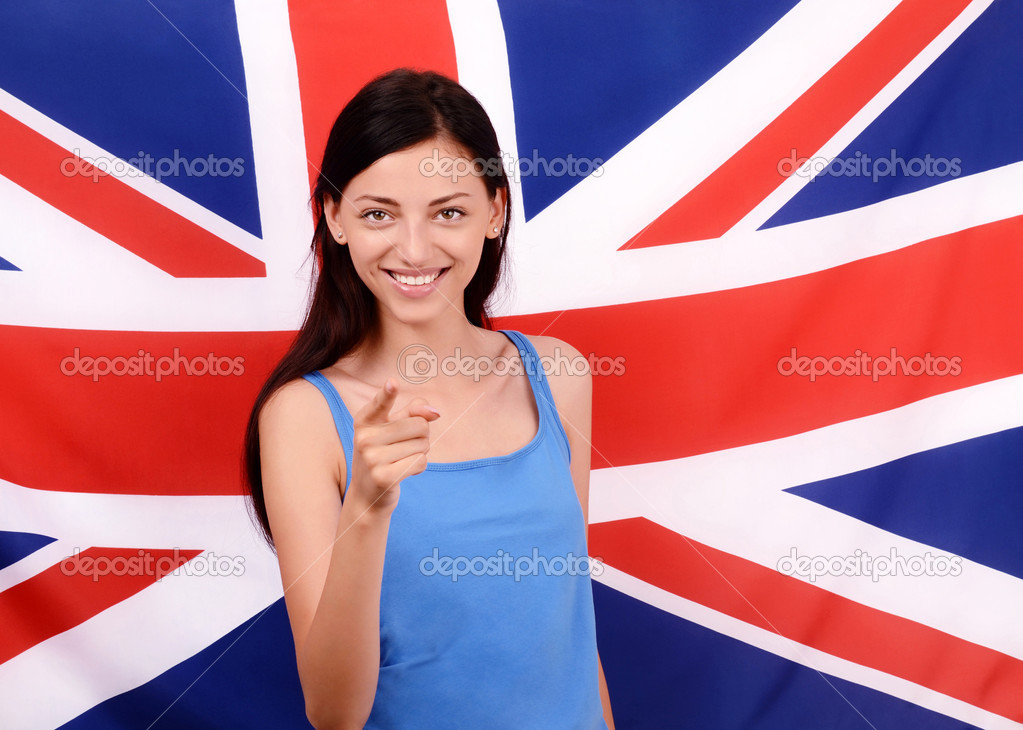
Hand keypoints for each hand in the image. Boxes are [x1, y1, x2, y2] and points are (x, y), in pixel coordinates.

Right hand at [347, 378, 438, 514]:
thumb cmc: (384, 453)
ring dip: (420, 452)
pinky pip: (420, 462)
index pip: (379, 404)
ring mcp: (372, 458)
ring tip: (401, 459)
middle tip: (404, 446)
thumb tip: (435, 412)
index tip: (393, 383)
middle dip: (422, 435)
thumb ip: (413, 412)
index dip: (388, 393)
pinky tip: (404, 471)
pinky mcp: (384, 477)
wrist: (368, 494)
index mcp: (364, 421)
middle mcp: (364, 438)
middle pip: (419, 424)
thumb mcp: (392, 429)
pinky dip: (419, 466)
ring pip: (422, 444)